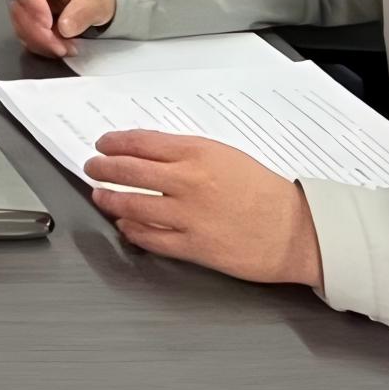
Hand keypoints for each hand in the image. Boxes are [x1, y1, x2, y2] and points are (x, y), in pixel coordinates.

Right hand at [7, 0, 116, 57]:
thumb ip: (82, 12)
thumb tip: (64, 28)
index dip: (36, 8)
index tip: (49, 27)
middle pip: (21, 9)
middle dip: (40, 33)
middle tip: (62, 48)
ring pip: (21, 24)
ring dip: (41, 42)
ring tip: (66, 48)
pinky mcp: (24, 14)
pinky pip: (25, 32)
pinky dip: (41, 44)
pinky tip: (59, 46)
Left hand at [84, 132, 323, 287]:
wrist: (296, 231)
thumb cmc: (265, 192)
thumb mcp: (226, 156)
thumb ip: (187, 154)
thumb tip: (150, 154)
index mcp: (198, 153)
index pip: (140, 142)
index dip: (114, 143)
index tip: (103, 145)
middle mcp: (188, 182)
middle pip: (128, 171)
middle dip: (103, 168)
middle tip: (92, 167)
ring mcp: (187, 216)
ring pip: (132, 204)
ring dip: (109, 199)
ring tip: (100, 196)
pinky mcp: (192, 246)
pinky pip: (150, 237)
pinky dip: (131, 229)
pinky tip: (125, 225)